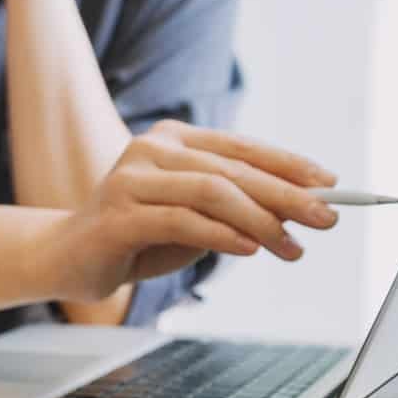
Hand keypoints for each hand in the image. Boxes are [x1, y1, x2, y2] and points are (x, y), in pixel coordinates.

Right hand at [42, 120, 339, 301]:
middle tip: (326, 218)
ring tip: (291, 247)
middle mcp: (148, 149)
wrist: (67, 258)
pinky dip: (223, 235)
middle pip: (231, 168)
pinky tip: (251, 248)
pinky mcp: (117, 215)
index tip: (330, 184)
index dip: (288, 163)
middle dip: (286, 194)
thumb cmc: (136, 238)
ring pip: (210, 191)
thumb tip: (300, 209)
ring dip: (260, 220)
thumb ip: (235, 209)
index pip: (240, 147)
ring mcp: (129, 179)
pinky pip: (181, 221)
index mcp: (169, 139)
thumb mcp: (193, 219)